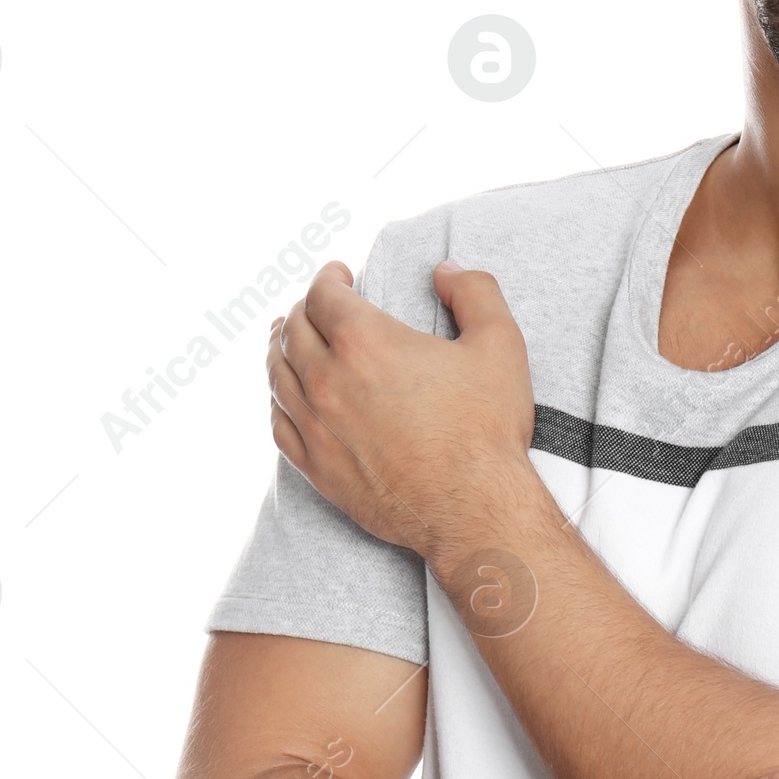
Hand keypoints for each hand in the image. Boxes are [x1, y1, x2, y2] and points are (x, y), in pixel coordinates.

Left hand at [267, 259, 536, 559]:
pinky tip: (287, 394)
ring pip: (277, 374)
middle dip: (304, 309)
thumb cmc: (486, 428)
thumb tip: (446, 271)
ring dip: (280, 349)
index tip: (338, 275)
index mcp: (365, 340)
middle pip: (293, 330)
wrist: (473, 507)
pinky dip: (278, 399)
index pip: (323, 295)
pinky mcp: (315, 467)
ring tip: (287, 339)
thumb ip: (474, 292)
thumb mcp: (500, 344)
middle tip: (317, 305)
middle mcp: (328, 379)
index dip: (328, 278)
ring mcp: (315, 426)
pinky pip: (279, 423)